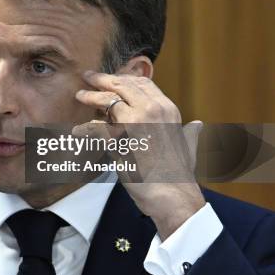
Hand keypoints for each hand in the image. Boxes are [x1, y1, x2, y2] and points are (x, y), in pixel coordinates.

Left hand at [74, 70, 205, 239]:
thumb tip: (196, 125)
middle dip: (102, 80)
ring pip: (107, 101)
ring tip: (79, 95)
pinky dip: (86, 128)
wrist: (173, 196)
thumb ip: (190, 133)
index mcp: (167, 109)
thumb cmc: (179, 174)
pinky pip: (97, 127)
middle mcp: (152, 110)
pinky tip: (78, 130)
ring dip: (91, 97)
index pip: (142, 83)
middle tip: (88, 77)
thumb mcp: (188, 147)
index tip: (110, 78)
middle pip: (122, 86)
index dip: (123, 78)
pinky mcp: (119, 140)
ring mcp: (135, 123)